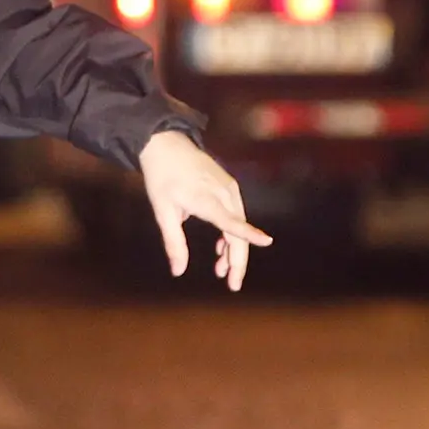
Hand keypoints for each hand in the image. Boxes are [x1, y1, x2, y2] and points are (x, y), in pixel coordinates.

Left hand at [137, 128, 273, 290]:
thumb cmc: (161, 178)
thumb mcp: (162, 212)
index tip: (266, 241)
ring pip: (238, 224)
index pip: (231, 220)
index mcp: (206, 200)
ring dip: (233, 248)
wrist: (166, 144)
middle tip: (232, 285)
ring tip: (220, 270)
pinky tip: (221, 247)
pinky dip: (231, 233)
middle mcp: (223, 193)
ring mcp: (228, 188)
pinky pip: (235, 214)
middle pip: (238, 231)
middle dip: (238, 260)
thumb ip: (173, 242)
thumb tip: (178, 272)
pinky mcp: (228, 186)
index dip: (248, 233)